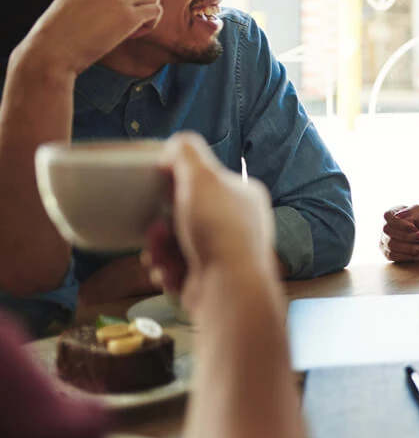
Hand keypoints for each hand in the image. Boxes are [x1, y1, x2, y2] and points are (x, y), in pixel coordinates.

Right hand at [16, 0, 161, 75]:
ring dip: (150, 8)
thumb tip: (104, 2)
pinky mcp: (128, 17)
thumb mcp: (69, 1)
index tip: (127, 1)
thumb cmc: (57, 34)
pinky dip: (152, 21)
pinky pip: (155, 11)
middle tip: (136, 15)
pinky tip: (139, 31)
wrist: (52, 50)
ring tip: (138, 24)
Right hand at [144, 133, 276, 314]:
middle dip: (162, 226)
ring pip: (177, 245)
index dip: (178, 187)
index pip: (207, 183)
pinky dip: (168, 272)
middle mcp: (240, 225)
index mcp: (244, 197)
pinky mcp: (211, 280)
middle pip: (186, 217)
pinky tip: (170, 275)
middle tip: (156, 233)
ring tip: (159, 258)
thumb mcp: (201, 177)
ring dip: (160, 251)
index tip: (160, 193)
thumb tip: (173, 148)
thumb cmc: (220, 230)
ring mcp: (226, 254)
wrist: (229, 288)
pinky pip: (178, 270)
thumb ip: (186, 153)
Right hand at [381, 205, 418, 261]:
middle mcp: (387, 226)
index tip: (415, 228)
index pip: (388, 215)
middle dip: (408, 236)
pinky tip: (417, 253)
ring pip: (391, 244)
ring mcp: (386, 240)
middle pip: (388, 230)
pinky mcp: (388, 253)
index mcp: (394, 213)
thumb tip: (396, 215)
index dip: (401, 223)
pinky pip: (392, 255)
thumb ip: (412, 211)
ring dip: (409, 246)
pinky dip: (406, 255)